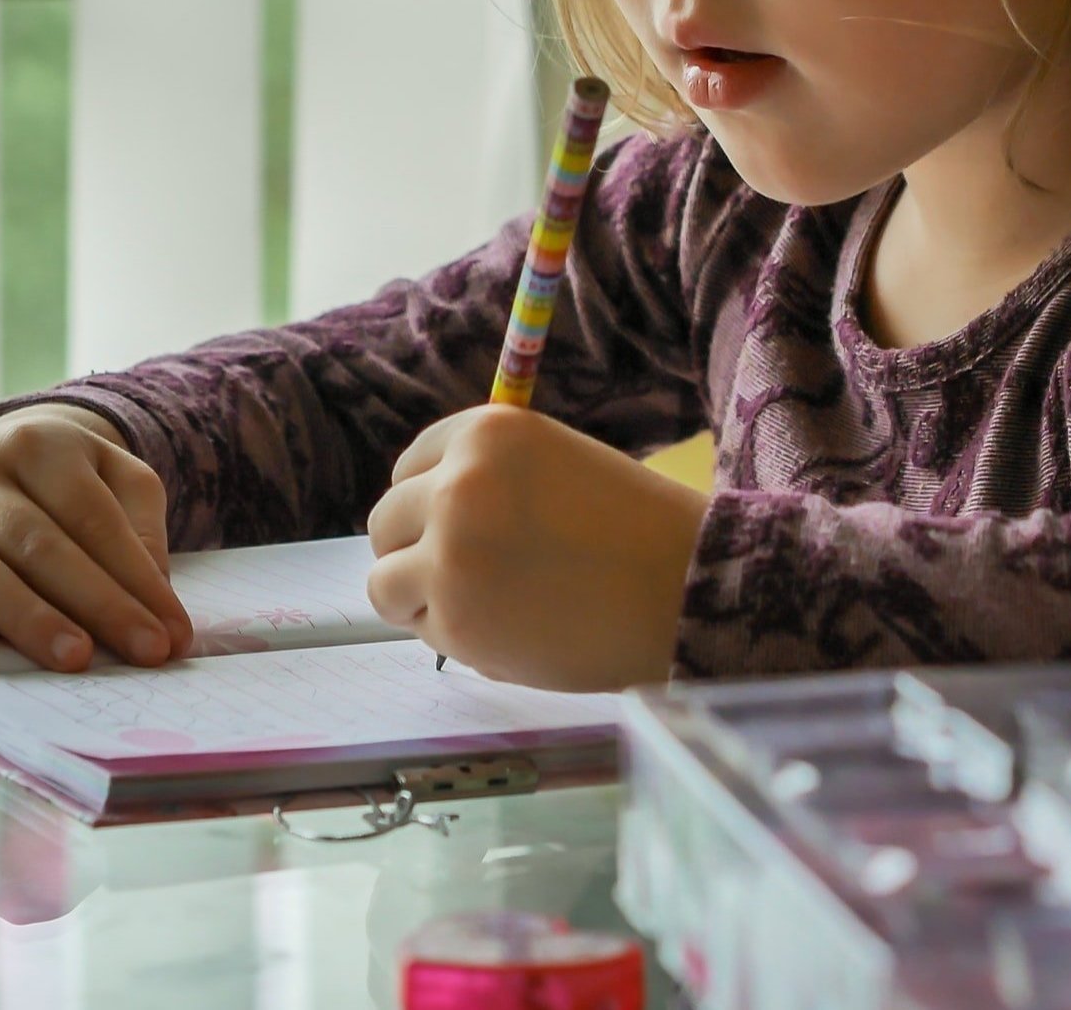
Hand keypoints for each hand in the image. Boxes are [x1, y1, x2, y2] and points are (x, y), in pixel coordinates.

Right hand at [0, 405, 194, 671]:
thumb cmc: (71, 483)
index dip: (135, 578)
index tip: (172, 634)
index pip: (92, 516)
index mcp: (37, 443)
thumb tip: (154, 596)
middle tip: (141, 651)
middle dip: (96, 603)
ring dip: (27, 617)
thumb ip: (142, 528)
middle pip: (38, 543)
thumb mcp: (119, 480)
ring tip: (76, 657)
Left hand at [365, 405, 706, 690]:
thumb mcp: (552, 465)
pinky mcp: (455, 621)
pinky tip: (511, 632)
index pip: (409, 467)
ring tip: (483, 608)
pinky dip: (454, 638)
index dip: (428, 503)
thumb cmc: (633, 529)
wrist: (686, 590)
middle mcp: (455, 484)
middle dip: (414, 552)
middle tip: (465, 577)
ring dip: (421, 599)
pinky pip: (423, 631)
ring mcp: (449, 555)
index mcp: (483, 433)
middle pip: (385, 522)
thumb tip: (418, 516)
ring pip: (384, 582)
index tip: (455, 528)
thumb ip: (486, 479)